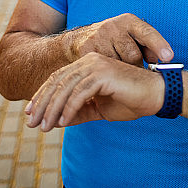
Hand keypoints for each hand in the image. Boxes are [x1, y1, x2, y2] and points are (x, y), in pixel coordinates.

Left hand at [25, 53, 163, 130]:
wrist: (156, 95)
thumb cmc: (130, 100)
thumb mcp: (99, 109)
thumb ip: (79, 112)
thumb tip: (57, 121)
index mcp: (87, 65)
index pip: (58, 79)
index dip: (42, 96)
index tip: (31, 113)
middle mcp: (89, 61)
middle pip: (58, 82)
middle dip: (42, 104)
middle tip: (32, 123)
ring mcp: (96, 65)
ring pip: (66, 87)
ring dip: (53, 109)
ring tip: (45, 126)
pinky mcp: (104, 74)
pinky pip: (80, 93)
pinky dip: (69, 108)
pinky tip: (63, 122)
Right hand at [63, 13, 173, 65]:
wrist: (79, 40)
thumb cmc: (114, 41)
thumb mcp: (131, 37)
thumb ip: (147, 47)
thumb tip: (161, 61)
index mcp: (128, 21)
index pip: (146, 33)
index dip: (159, 45)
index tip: (168, 57)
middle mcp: (113, 26)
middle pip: (133, 55)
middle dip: (135, 66)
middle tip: (132, 69)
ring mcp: (98, 37)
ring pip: (118, 65)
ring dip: (120, 71)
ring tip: (116, 67)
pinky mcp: (86, 50)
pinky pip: (103, 69)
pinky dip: (107, 74)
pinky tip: (106, 71)